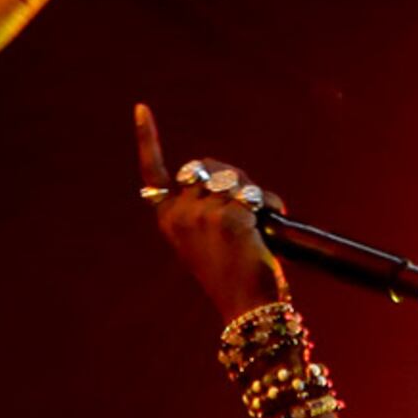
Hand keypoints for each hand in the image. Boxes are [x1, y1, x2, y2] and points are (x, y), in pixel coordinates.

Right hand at [134, 104, 289, 321]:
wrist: (246, 309)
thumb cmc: (232, 277)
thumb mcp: (207, 239)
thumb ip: (207, 208)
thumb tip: (232, 180)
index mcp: (168, 220)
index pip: (154, 173)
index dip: (148, 139)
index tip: (142, 109)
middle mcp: (179, 214)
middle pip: (205, 167)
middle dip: (229, 175)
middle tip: (247, 202)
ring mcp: (202, 214)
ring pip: (232, 178)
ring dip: (253, 191)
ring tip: (263, 217)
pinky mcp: (230, 216)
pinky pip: (254, 194)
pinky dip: (270, 203)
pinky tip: (275, 217)